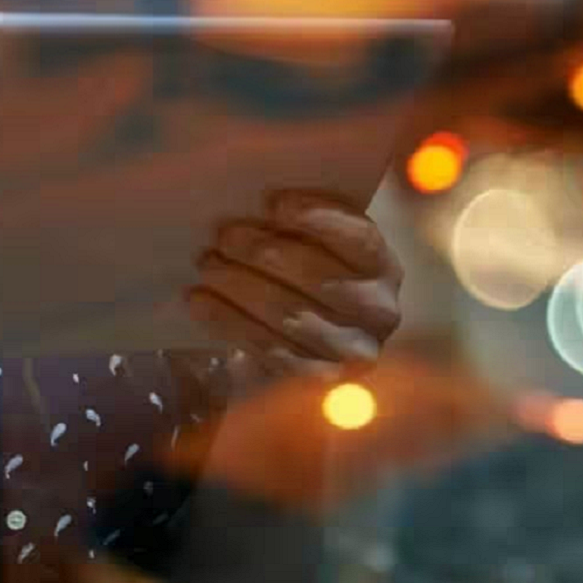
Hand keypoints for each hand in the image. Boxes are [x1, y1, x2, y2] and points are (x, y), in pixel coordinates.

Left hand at [186, 189, 402, 383]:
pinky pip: (268, 349)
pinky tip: (199, 300)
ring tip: (207, 263)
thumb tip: (255, 201)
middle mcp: (380, 311)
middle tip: (224, 236)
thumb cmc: (305, 275)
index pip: (358, 238)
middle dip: (264, 252)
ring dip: (240, 285)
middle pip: (318, 276)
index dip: (319, 219)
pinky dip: (229, 321)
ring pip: (289, 314)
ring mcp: (352, 352)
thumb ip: (300, 226)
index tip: (275, 204)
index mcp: (383, 265)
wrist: (304, 345)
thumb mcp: (316, 245)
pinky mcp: (319, 381)